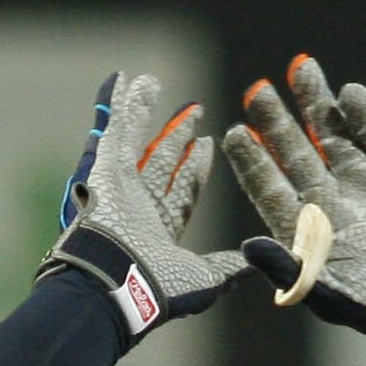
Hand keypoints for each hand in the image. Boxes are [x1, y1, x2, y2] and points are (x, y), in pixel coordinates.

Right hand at [43, 70, 267, 331]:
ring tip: (150, 83)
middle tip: (194, 111)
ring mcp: (122, 185)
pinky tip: (123, 77)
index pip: (183, 187)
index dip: (196, 165)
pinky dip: (118, 104)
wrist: (119, 286)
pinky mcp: (106, 169)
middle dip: (178, 135)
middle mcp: (141, 204)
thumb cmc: (160, 288)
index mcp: (163, 228)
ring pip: (136, 139)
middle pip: (163, 160)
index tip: (208, 143)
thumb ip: (230, 268)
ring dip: (143, 111)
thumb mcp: (207, 278)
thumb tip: (259, 264)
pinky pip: (114, 129)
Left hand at [224, 58, 365, 354]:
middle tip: (256, 91)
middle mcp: (331, 200)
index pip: (271, 189)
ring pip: (335, 135)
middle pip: (296, 153)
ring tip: (300, 67)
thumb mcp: (329, 295)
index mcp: (307, 230)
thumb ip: (290, 270)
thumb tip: (250, 247)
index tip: (235, 134)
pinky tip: (351, 93)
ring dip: (317, 104)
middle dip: (277, 122)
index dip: (253, 162)